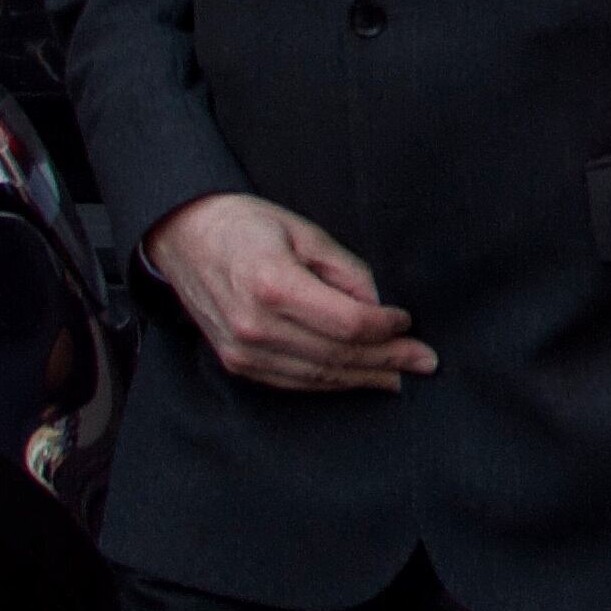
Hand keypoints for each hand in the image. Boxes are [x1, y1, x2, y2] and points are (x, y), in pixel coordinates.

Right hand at [142, 192, 436, 391]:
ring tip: (400, 376)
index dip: (386, 328)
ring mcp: (241, 350)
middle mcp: (254, 326)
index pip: (348, 323)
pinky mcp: (236, 362)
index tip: (409, 322)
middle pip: (338, 355)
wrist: (185, 239)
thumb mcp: (308, 233)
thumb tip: (379, 308)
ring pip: (318, 376)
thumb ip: (348, 272)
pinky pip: (292, 382)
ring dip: (364, 378)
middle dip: (388, 360)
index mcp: (274, 286)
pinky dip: (330, 383)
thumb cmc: (249, 227)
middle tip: (425, 361)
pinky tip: (358, 379)